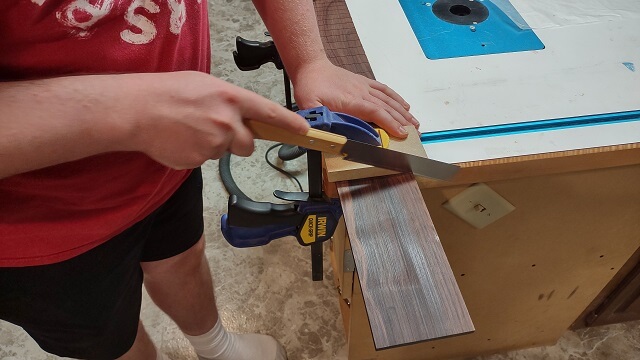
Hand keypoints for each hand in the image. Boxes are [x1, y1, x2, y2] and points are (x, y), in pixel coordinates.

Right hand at [130, 71, 308, 168]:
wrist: (137, 110)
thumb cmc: (168, 92)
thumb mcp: (206, 85)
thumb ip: (229, 101)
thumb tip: (242, 114)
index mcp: (231, 99)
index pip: (270, 113)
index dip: (290, 124)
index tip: (304, 130)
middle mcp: (227, 123)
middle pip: (248, 144)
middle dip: (237, 141)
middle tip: (214, 129)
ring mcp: (214, 144)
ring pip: (224, 152)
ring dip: (212, 145)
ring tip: (189, 129)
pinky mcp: (199, 160)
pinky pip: (205, 160)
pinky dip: (196, 152)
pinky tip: (181, 139)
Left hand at [290, 59, 418, 137]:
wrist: (312, 66)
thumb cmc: (310, 86)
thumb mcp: (308, 105)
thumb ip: (317, 119)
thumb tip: (325, 133)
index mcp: (350, 100)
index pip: (375, 112)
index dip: (389, 123)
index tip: (401, 132)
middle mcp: (361, 93)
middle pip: (386, 107)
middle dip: (402, 120)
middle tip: (415, 132)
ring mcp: (364, 87)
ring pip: (388, 100)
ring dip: (403, 111)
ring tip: (415, 122)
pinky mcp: (364, 83)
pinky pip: (384, 90)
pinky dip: (396, 98)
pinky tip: (404, 105)